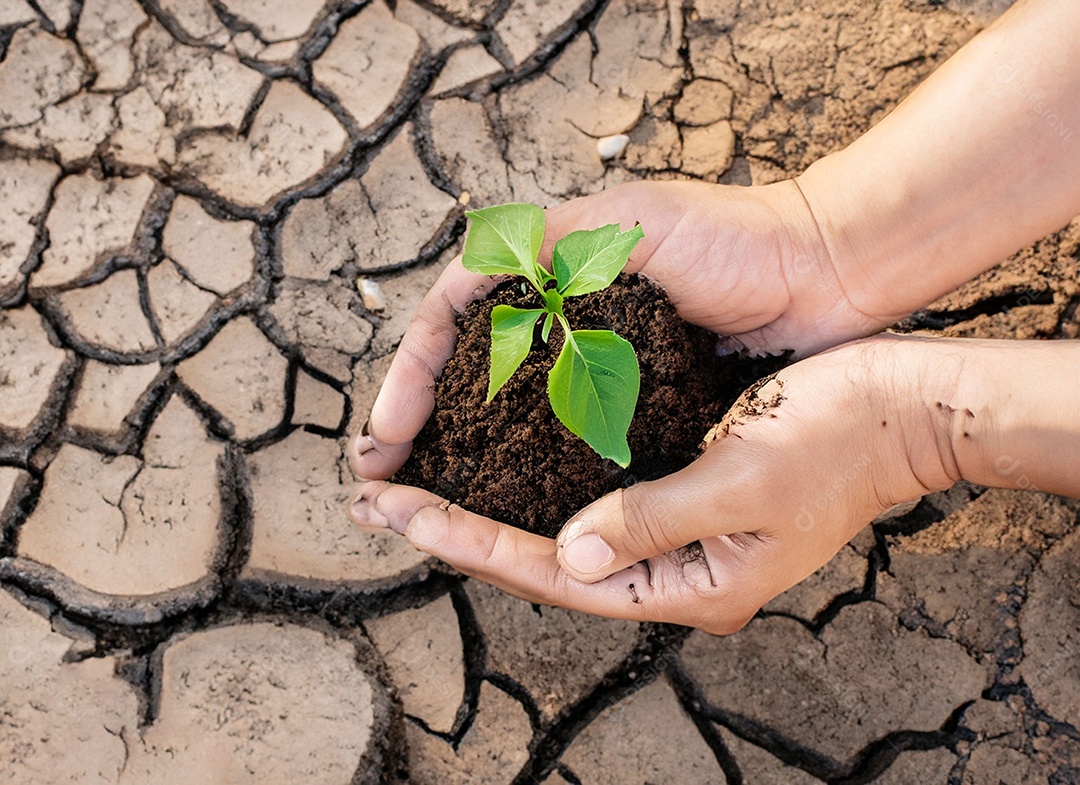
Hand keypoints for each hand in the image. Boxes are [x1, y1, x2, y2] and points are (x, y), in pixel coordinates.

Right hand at [350, 178, 888, 479]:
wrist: (825, 275)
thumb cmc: (736, 241)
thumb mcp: (631, 220)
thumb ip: (551, 241)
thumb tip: (468, 270)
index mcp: (548, 266)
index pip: (451, 320)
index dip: (409, 378)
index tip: (384, 437)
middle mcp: (561, 313)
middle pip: (464, 370)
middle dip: (415, 423)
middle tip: (379, 480)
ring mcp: (595, 357)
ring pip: (505, 407)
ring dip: (459, 449)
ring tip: (422, 497)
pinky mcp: (633, 394)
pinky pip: (562, 431)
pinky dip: (524, 461)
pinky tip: (500, 494)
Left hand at [351, 335, 960, 632]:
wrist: (898, 405)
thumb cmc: (835, 440)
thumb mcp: (744, 483)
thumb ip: (652, 521)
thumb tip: (567, 555)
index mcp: (690, 586)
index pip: (555, 575)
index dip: (473, 541)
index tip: (402, 510)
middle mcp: (672, 571)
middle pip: (544, 560)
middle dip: (460, 527)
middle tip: (377, 500)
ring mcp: (674, 536)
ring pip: (557, 530)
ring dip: (486, 505)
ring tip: (413, 485)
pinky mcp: (677, 492)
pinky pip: (588, 495)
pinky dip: (531, 479)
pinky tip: (492, 461)